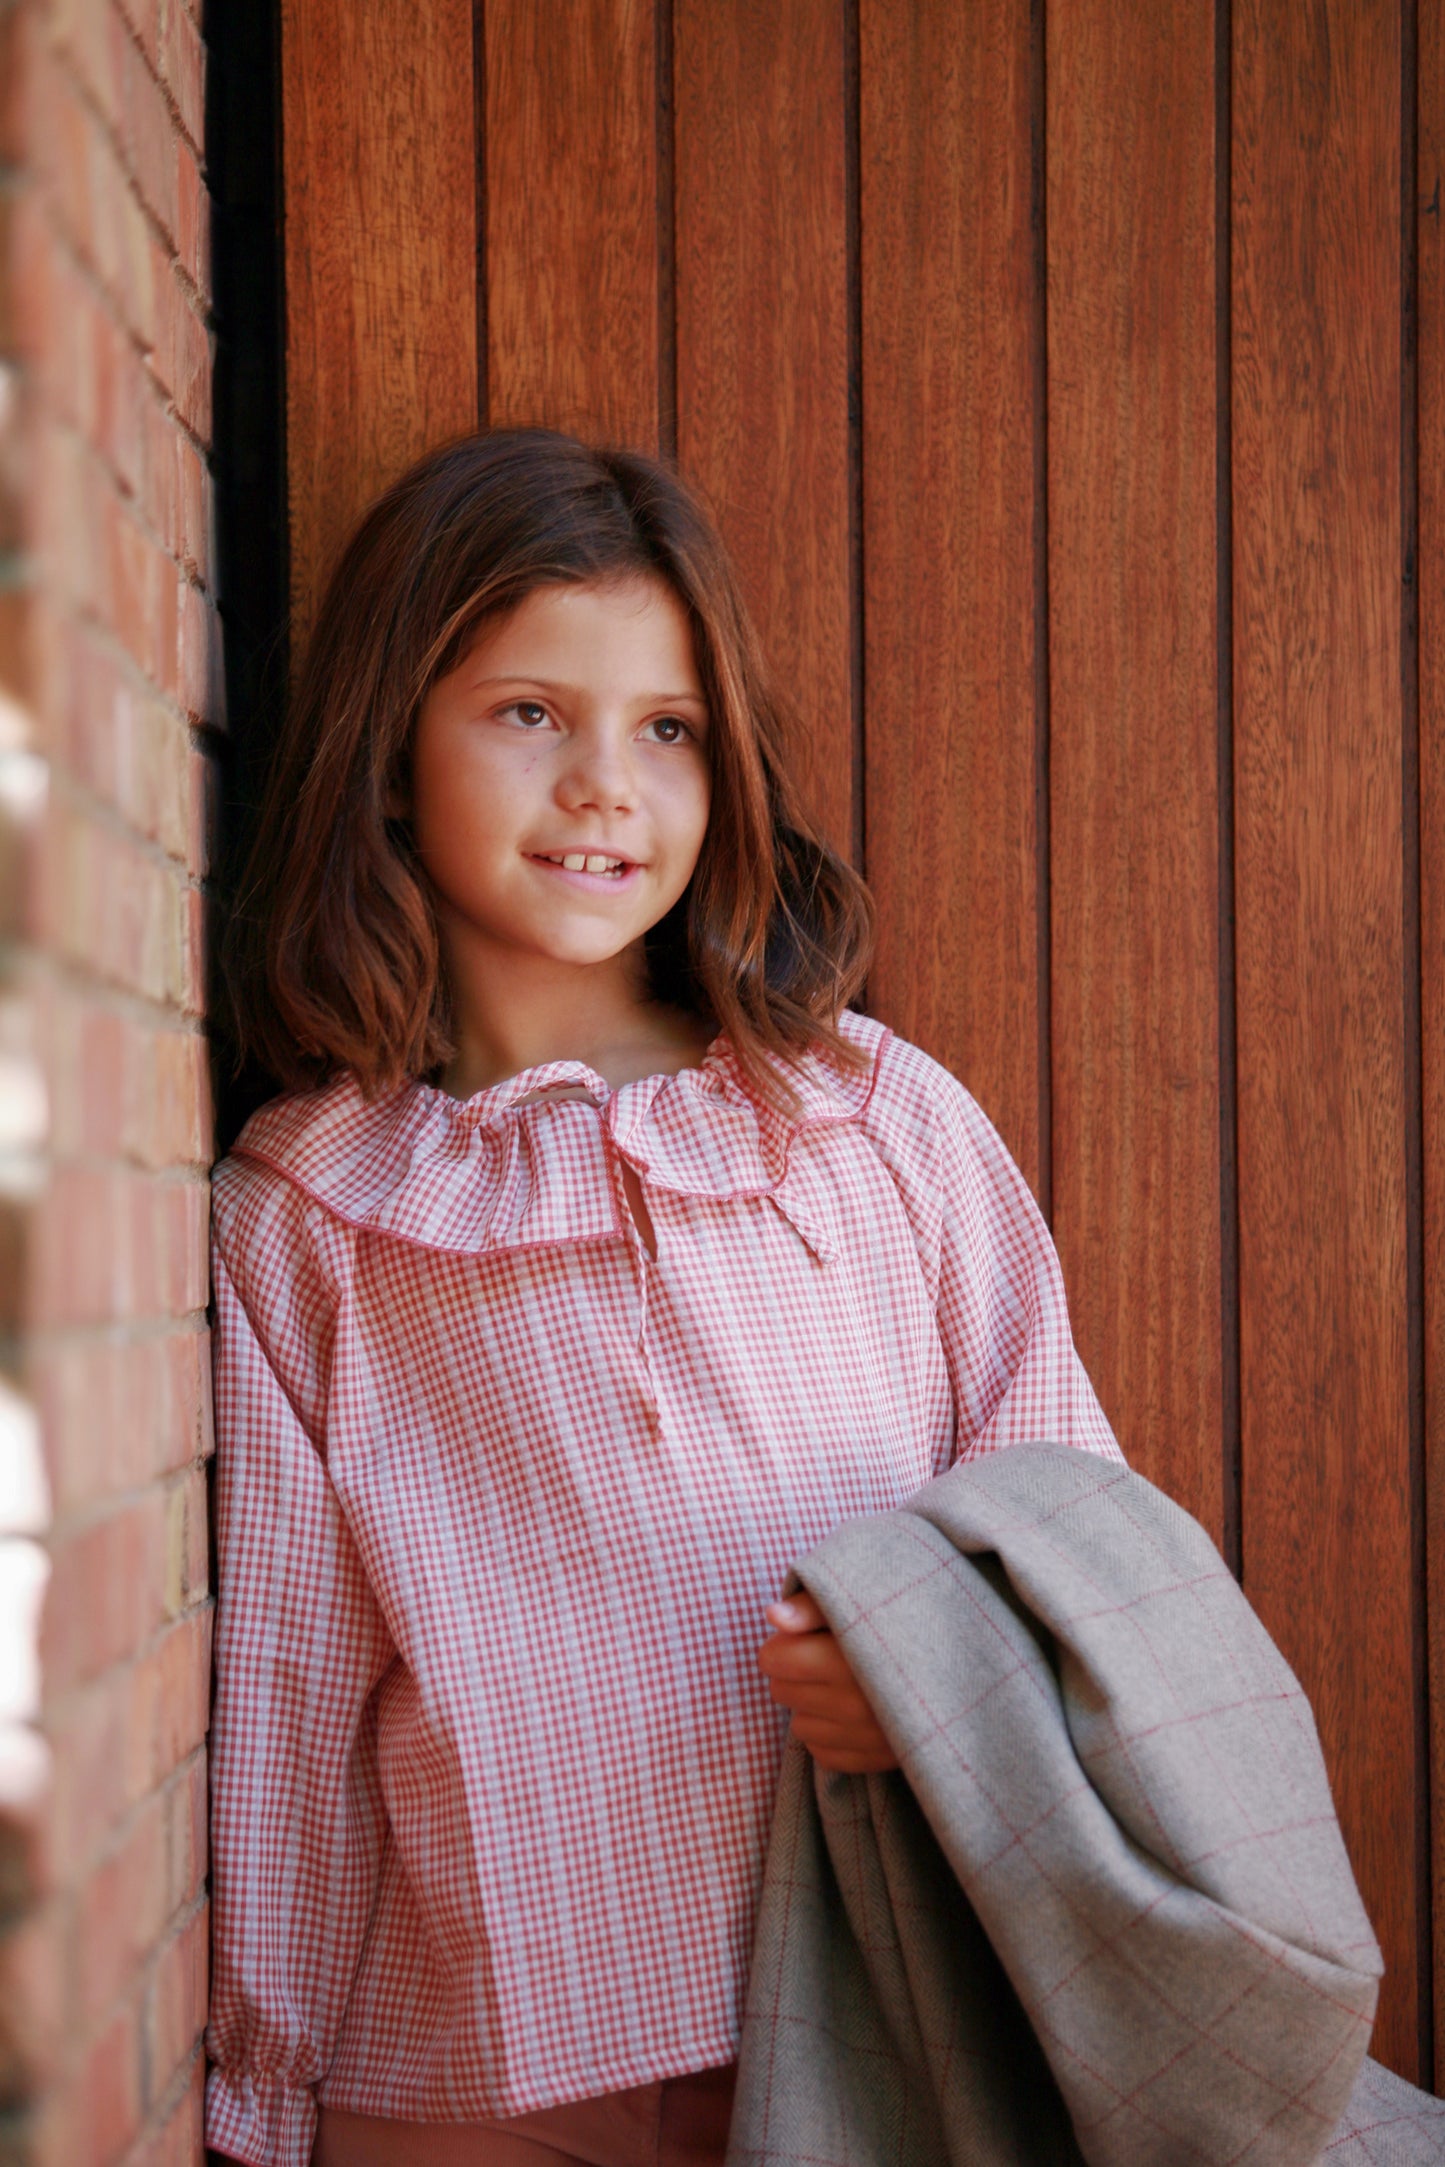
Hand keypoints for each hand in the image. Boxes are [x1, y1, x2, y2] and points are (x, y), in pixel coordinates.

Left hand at [757, 1591, 898, 1772]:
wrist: (973, 1663)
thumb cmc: (907, 1619)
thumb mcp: (862, 1596)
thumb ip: (812, 1605)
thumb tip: (772, 1616)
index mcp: (847, 1658)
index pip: (774, 1659)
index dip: (782, 1643)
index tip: (802, 1635)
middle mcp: (854, 1704)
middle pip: (780, 1691)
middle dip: (794, 1671)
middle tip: (825, 1655)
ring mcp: (865, 1738)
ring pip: (798, 1725)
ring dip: (812, 1705)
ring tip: (844, 1682)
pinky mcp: (876, 1761)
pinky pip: (822, 1753)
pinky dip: (831, 1734)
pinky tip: (853, 1713)